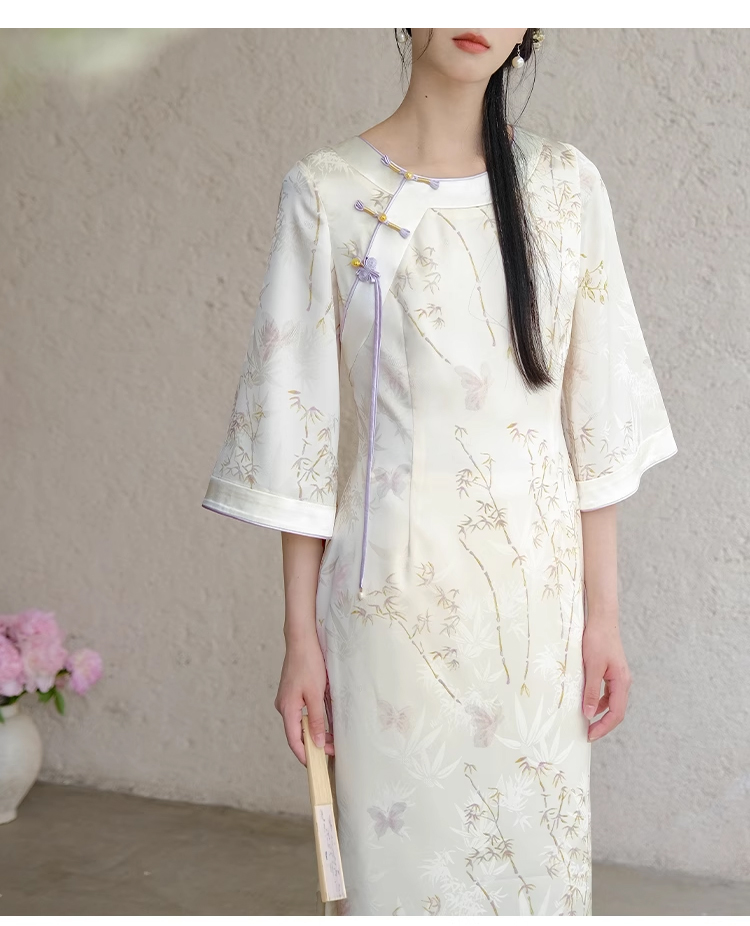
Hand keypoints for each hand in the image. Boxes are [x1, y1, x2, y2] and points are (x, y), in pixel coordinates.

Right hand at [274, 630, 334, 765]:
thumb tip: (316, 742)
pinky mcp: (293, 693)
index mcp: (287, 709)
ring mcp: (287, 700)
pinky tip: (325, 722)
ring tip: (331, 739)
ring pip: (300, 723)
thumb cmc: (308, 663)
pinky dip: (313, 720)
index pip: (294, 741)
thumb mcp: (316, 693)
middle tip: (332, 751)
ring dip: (314, 732)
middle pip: (297, 733)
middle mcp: (284, 706)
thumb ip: (315, 719)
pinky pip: (302, 713)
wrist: (302, 639)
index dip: (305, 756)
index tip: (318, 766)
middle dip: (313, 744)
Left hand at [581, 613, 631, 741]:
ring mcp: (618, 677)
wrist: (602, 620)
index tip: (590, 735)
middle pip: (616, 711)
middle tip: (587, 734)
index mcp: (621, 682)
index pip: (616, 713)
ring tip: (585, 722)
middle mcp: (623, 682)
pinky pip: (607, 693)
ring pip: (612, 702)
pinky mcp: (611, 672)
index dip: (604, 727)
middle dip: (602, 724)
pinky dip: (598, 701)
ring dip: (600, 713)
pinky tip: (587, 703)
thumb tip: (588, 714)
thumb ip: (591, 691)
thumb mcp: (592, 667)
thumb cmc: (597, 640)